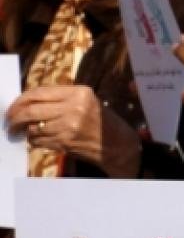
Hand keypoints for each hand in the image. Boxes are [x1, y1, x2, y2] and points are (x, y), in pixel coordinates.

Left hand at [6, 84, 139, 177]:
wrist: (118, 144)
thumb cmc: (100, 121)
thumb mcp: (86, 102)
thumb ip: (61, 98)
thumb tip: (27, 101)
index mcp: (79, 93)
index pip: (39, 92)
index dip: (20, 100)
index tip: (12, 107)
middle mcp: (74, 108)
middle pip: (31, 110)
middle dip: (14, 117)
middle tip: (9, 121)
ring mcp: (69, 126)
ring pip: (32, 127)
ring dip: (25, 131)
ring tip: (25, 131)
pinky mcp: (65, 142)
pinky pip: (38, 141)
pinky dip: (34, 141)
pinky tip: (40, 139)